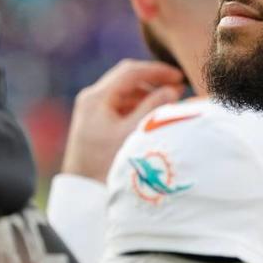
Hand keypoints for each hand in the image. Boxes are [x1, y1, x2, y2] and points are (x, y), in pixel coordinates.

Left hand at [62, 59, 185, 181]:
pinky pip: (121, 104)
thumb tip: (173, 89)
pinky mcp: (95, 121)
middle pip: (127, 78)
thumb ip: (153, 108)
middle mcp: (92, 98)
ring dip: (148, 93)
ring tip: (170, 101)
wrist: (83, 192)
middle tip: (178, 87)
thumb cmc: (106, 163)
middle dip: (153, 80)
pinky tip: (153, 113)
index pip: (131, 71)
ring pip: (125, 91)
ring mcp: (92, 109)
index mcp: (97, 97)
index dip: (157, 71)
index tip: (179, 77)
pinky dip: (139, 104)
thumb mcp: (132, 133)